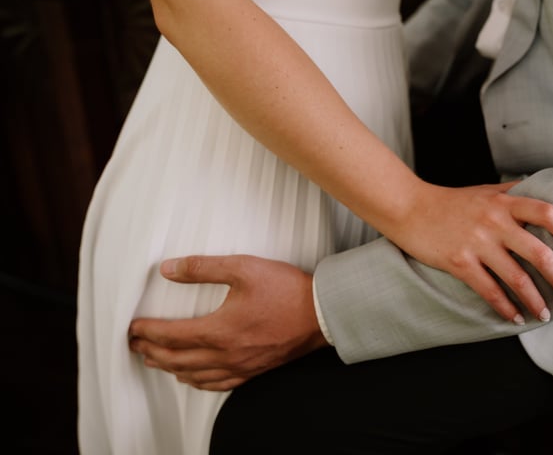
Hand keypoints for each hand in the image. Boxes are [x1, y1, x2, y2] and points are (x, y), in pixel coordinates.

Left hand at [128, 255, 328, 390]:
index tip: (132, 327)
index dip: (147, 332)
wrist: (321, 314)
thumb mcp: (243, 268)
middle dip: (151, 352)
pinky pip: (217, 384)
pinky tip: (192, 377)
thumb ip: (203, 267)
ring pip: (193, 375)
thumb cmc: (286, 290)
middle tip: (135, 344)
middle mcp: (225, 354)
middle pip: (176, 360)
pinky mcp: (253, 371)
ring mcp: (240, 366)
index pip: (170, 335)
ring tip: (155, 360)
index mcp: (219, 330)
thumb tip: (168, 269)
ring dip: (169, 368)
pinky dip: (197, 381)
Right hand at [384, 181, 552, 323]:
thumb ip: (514, 193)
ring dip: (535, 299)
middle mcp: (494, 221)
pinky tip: (515, 318)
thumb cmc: (450, 201)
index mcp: (505, 202)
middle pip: (539, 252)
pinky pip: (488, 289)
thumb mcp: (485, 191)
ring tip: (546, 314)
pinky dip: (505, 307)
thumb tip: (545, 190)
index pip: (549, 214)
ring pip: (516, 276)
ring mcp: (476, 242)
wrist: (408, 207)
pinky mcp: (458, 262)